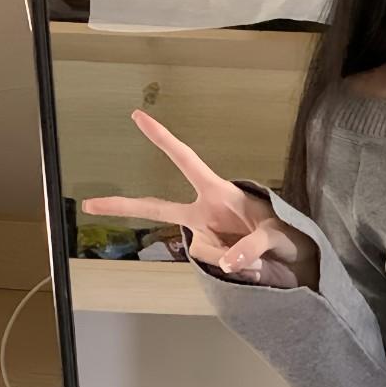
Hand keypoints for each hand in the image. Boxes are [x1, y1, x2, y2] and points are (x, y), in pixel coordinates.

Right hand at [79, 110, 317, 288]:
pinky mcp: (211, 257)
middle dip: (124, 206)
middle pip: (157, 208)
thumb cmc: (287, 234)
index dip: (162, 138)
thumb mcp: (277, 235)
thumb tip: (225, 264)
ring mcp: (206, 236)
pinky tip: (255, 267)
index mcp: (217, 192)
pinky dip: (239, 271)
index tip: (137, 115)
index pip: (185, 160)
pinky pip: (215, 267)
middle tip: (89, 203)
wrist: (295, 261)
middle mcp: (204, 213)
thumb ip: (253, 247)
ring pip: (205, 252)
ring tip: (263, 257)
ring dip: (238, 259)